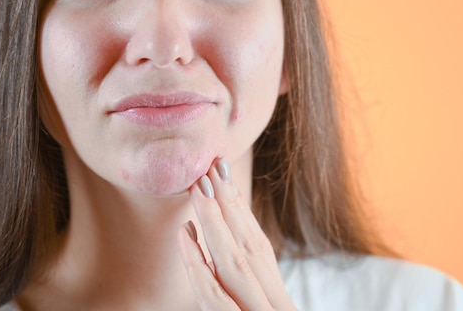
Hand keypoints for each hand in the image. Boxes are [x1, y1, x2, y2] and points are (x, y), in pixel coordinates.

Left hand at [177, 158, 297, 309]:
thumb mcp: (261, 308)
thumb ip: (248, 287)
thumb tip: (227, 238)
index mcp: (278, 300)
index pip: (259, 246)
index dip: (240, 209)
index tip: (222, 173)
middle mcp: (275, 305)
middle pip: (250, 247)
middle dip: (228, 205)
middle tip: (210, 166)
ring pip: (235, 264)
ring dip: (214, 222)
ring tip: (198, 187)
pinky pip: (214, 298)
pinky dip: (199, 265)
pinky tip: (184, 235)